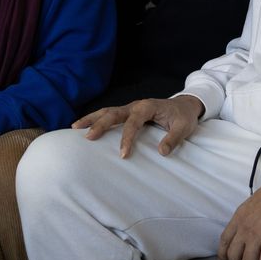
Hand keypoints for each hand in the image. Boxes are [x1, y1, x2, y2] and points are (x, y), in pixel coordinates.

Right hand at [72, 95, 203, 157]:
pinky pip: (109, 114)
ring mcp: (130, 107)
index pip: (133, 122)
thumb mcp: (184, 127)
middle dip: (99, 124)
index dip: (127, 138)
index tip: (123, 154)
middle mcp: (135, 105)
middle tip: (88, 137)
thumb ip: (174, 139)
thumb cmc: (183, 116)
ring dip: (91, 118)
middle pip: (113, 113)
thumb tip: (161, 152)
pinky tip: (83, 126)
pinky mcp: (128, 112)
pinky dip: (96, 119)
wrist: (185, 105)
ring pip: (107, 111)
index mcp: (148, 107)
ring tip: (74, 127)